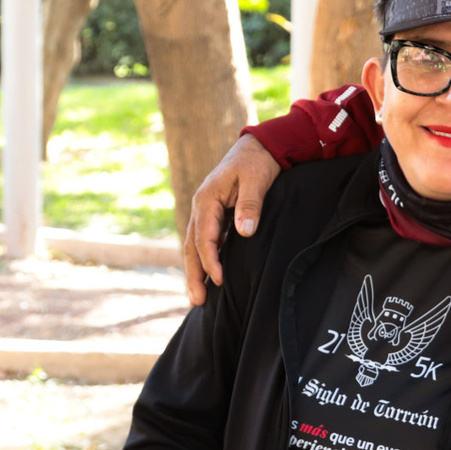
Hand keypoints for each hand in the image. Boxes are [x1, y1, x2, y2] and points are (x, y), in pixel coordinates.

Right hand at [183, 134, 280, 301]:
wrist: (259, 147)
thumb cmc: (257, 162)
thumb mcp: (256, 179)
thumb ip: (250, 204)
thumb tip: (244, 231)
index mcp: (206, 199)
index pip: (204, 237)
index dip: (210, 261)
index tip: (220, 281)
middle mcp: (201, 207)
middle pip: (191, 246)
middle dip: (193, 275)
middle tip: (197, 301)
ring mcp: (206, 212)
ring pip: (195, 247)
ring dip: (196, 271)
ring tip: (198, 298)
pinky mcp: (215, 216)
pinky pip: (206, 242)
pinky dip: (205, 260)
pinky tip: (209, 277)